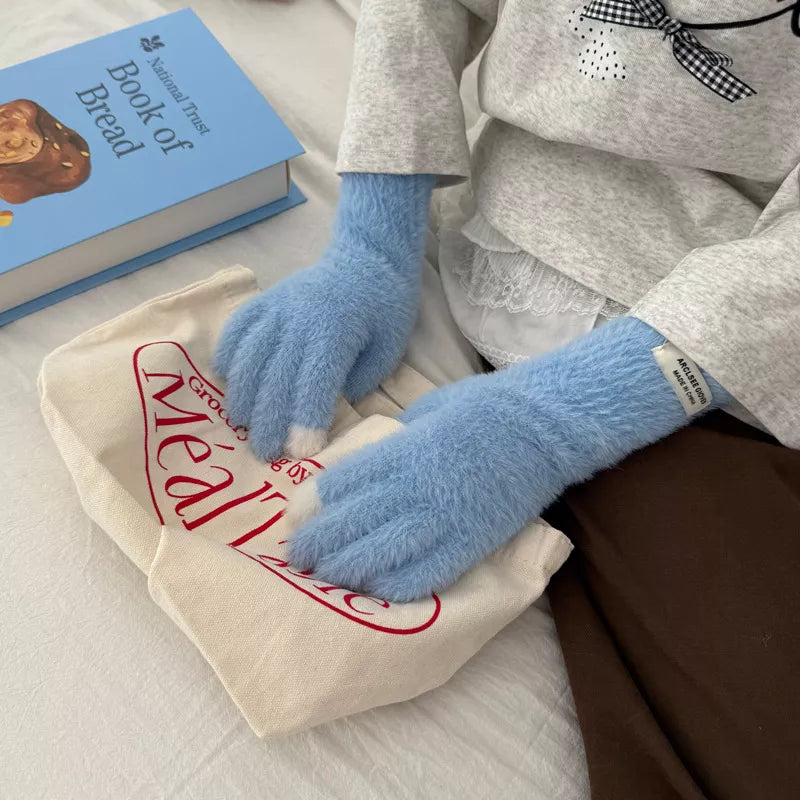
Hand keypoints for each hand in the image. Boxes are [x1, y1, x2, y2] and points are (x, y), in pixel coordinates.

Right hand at [212, 172, 435, 459]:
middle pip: (275, 375)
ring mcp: (278, 307)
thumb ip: (362, 378)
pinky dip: (227, 355)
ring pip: (248, 354)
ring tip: (240, 424)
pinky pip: (237, 328)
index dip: (305, 419)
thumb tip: (331, 405)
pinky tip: (224, 380)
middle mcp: (300, 319)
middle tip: (264, 454)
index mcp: (335, 331)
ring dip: (242, 393)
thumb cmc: (386, 308)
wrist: (368, 257)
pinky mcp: (265, 301)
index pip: (314, 382)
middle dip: (268, 419)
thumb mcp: (390, 347)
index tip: (300, 452)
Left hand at [286, 317, 731, 600]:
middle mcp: (415, 488)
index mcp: (401, 450)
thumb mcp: (423, 413)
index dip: (308, 506)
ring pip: (376, 557)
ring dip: (342, 570)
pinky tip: (371, 587)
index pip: (337, 485)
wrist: (542, 429)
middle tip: (297, 555)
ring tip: (324, 574)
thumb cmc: (479, 410)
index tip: (294, 518)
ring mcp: (443, 521)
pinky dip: (389, 587)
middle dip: (313, 545)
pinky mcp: (468, 545)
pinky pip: (421, 577)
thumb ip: (389, 446)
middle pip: (348, 526)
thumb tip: (359, 469)